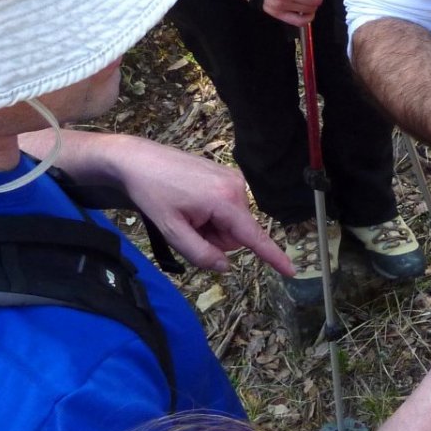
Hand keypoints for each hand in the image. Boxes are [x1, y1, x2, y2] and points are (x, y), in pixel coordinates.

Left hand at [108, 138, 294, 275]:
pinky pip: (227, 208)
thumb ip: (200, 253)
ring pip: (231, 223)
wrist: (138, 160)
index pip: (253, 237)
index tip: (292, 270)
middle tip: (187, 226)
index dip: (273, 256)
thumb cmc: (152, 194)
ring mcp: (233, 178)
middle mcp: (237, 187)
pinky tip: (191, 203)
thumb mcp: (171, 230)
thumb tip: (226, 267)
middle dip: (215, 238)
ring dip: (211, 226)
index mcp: (225, 201)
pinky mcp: (227, 175)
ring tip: (186, 212)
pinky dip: (211, 213)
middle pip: (237, 234)